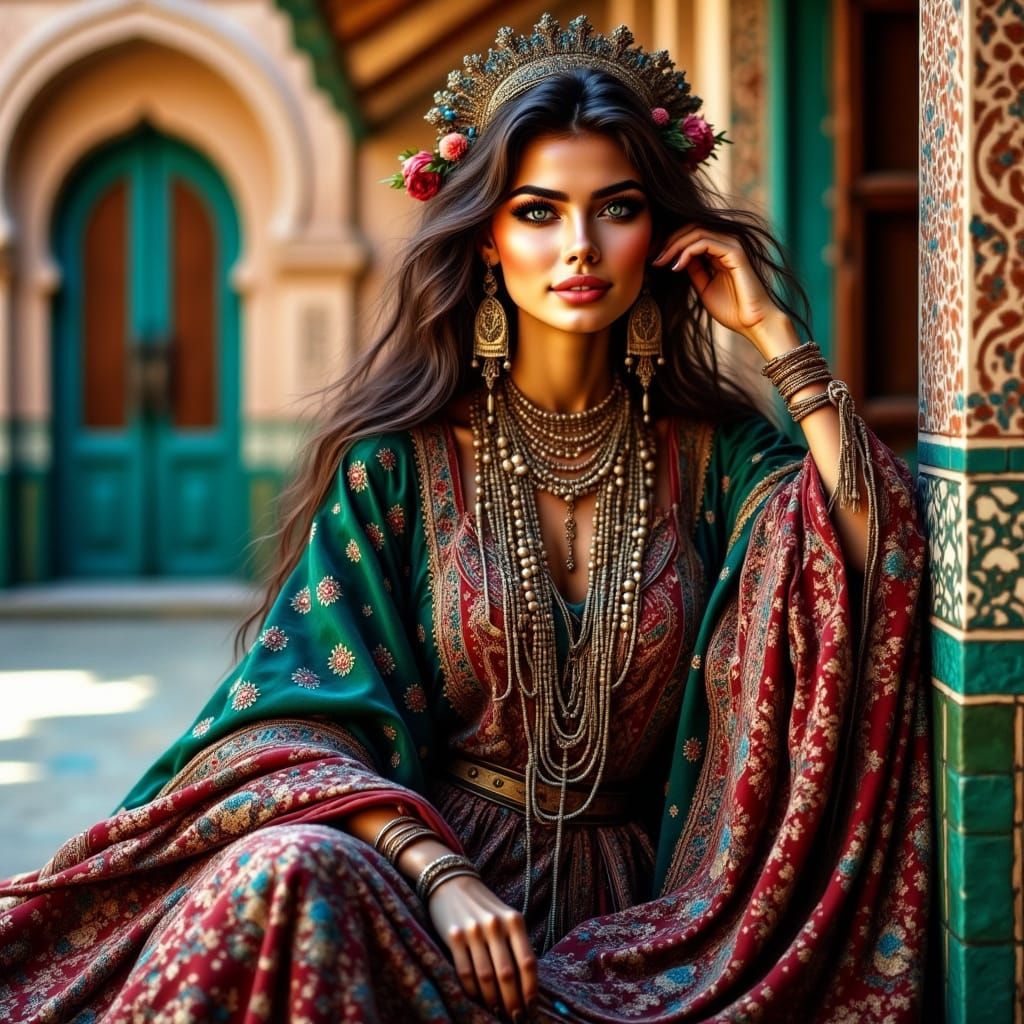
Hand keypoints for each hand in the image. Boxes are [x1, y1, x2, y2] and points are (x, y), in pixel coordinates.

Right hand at [427, 873, 536, 1019]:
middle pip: (507, 974)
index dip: (531, 990)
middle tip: (515, 1019)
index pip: (528, 963)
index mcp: (514, 920)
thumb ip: (516, 944)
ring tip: (497, 1014)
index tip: (532, 1009)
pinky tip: (478, 1000)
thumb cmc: (485, 907)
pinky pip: (465, 972)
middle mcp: (495, 925)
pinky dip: (472, 991)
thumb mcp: (506, 918)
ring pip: (486, 977)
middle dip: (512, 1002)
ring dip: (493, 1001)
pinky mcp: (453, 936)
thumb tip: (526, 986)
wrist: (452, 883)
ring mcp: (473, 931)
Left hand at [651, 225, 785, 351]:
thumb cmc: (732, 309)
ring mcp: (733, 245)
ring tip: (661, 261)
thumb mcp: (704, 287)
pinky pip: (705, 242)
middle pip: (691, 227)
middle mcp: (727, 243)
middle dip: (668, 241)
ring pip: (696, 231)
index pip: (692, 234)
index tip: (653, 257)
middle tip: (653, 257)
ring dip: (674, 245)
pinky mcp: (735, 252)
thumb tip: (675, 257)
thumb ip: (693, 270)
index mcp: (720, 250)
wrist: (753, 323)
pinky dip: (687, 251)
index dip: (670, 242)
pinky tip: (677, 266)